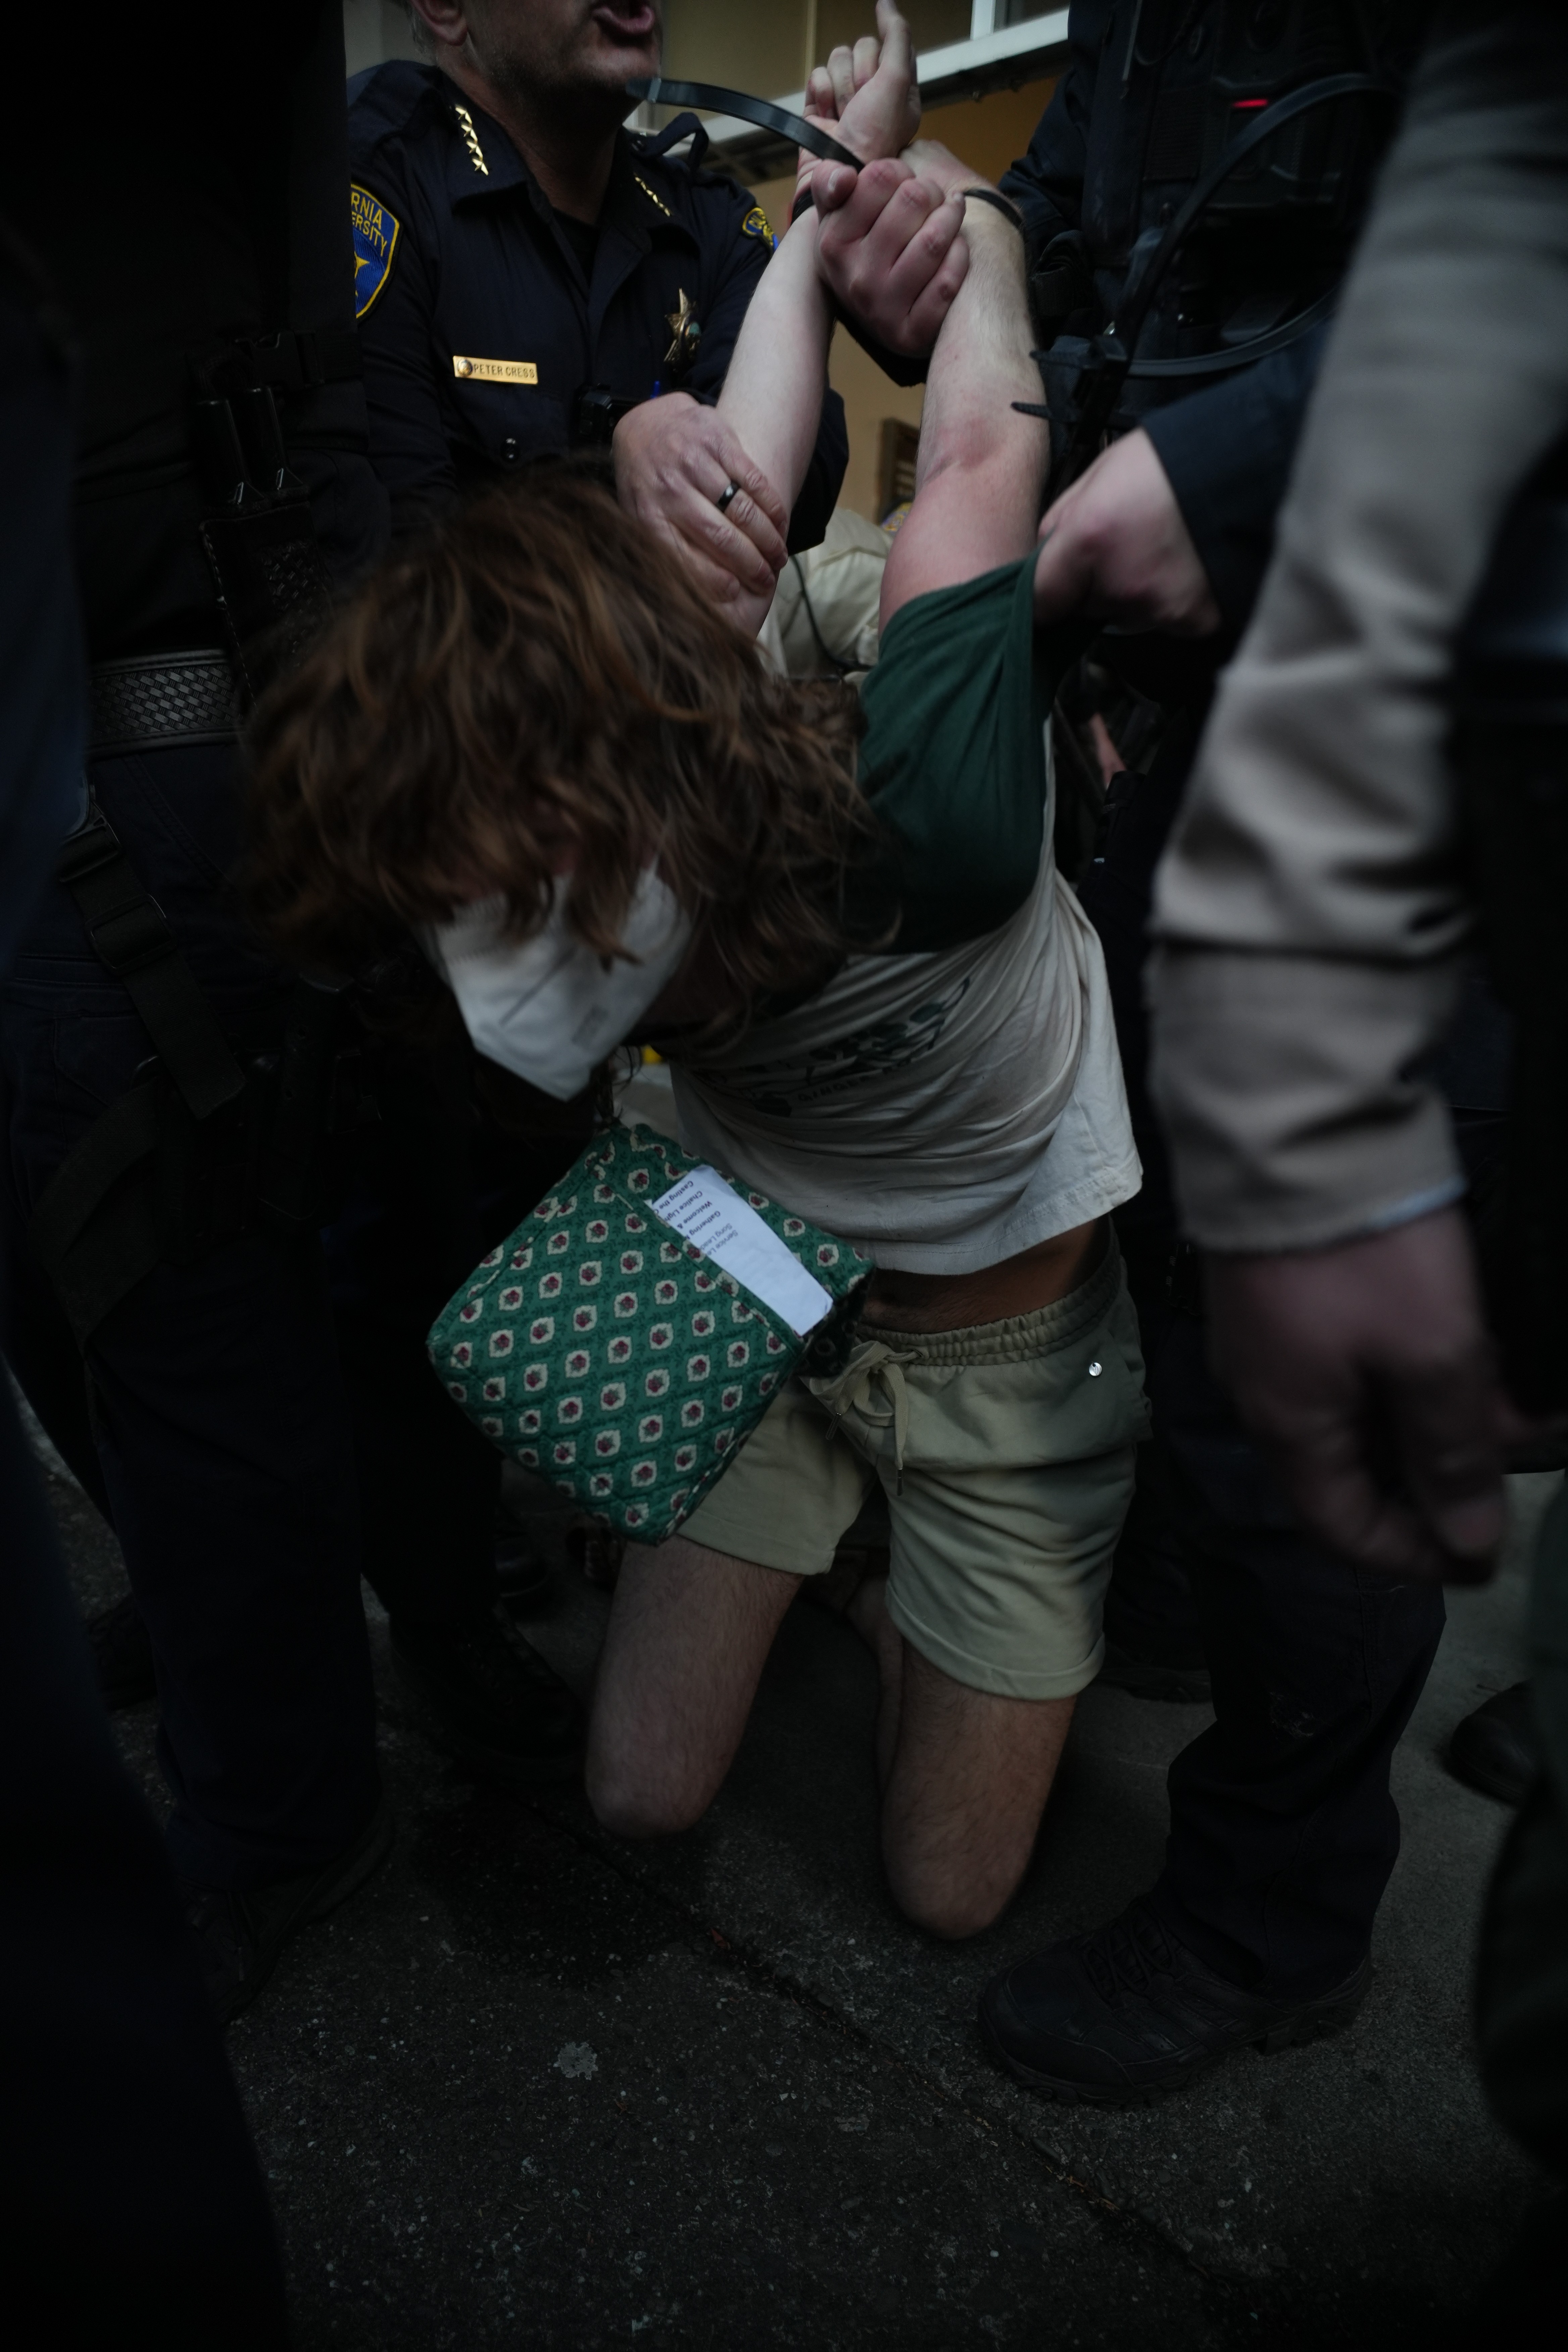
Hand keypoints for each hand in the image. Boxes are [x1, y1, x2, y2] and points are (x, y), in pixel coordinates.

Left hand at [612, 394, 787, 608]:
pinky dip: (773, 507)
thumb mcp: (640, 516)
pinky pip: (755, 481)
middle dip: (750, 565)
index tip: (737, 593)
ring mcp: (695, 461)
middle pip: (721, 537)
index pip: (685, 557)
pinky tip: (781, 525)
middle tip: (766, 582)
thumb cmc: (648, 482)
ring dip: (768, 540)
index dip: (715, 581)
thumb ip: (661, 548)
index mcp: (648, 514)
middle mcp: (670, 487)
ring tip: (779, 558)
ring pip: (743, 511)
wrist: (648, 423)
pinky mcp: (719, 440)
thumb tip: (686, 595)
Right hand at [803, 1, 920, 167]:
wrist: (842, 174)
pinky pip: (817, 76)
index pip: (892, 45)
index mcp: (900, 86)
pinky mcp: (820, 104)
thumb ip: (896, 35)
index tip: (882, 85)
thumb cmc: (875, 137)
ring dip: (840, 88)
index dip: (883, 61)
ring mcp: (845, 97)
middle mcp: (874, 90)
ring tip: (844, 116)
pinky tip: (827, 117)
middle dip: (860, 76)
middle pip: (862, 47)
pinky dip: (821, 96)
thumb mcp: (898, 79)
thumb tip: (886, 2)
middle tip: (862, 106)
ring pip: (838, 59)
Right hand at [813, 156, 969, 357]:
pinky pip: (948, 281)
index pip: (881, 177)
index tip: (902, 183)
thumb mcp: (835, 215)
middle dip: (930, 191)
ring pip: (934, 239)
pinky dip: (959, 256)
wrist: (872, 313)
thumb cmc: (860, 251)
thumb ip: (828, 182)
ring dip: (951, 217)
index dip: (901, 171)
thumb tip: (845, 177)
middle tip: (931, 200)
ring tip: (949, 216)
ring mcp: (884, 309)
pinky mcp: (913, 334)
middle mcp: (855, 278)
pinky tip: (955, 249)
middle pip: (913, 199)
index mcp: (833, 243)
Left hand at [1033, 429, 1221, 635]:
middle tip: (1125, 545)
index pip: (1040, 600)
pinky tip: (1183, 566)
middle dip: (1094, 584)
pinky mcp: (1192, 622)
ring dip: (1131, 593)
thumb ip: (1062, 523)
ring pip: (1123, 615)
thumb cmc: (1172, 461)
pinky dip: (1167, 600)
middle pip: (1084, 607)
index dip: (1045, 593)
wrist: (1249, 463)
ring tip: (1160, 550)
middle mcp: (1121, 583)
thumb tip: (1044, 558)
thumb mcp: (1100, 475)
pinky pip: (1162, 620)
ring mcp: (1160, 608)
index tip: (1054, 586)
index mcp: (1089, 540)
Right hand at [1204, 1209, 1506, 1582]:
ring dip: (1425, 1426)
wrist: (1291, 1126)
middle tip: (1508, 1468)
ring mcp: (1269, 1338)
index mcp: (1289, 1427)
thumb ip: (1452, 1452)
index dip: (1417, 1557)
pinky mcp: (1283, 1290)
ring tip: (1499, 1408)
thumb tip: (1468, 1539)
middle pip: (1347, 1475)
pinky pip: (1344, 1364)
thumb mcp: (1432, 1355)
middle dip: (1432, 1485)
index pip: (1344, 1530)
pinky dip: (1401, 1377)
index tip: (1484, 1557)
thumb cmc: (1362, 1253)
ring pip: (1351, 1415)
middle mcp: (1265, 1394)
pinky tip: (1451, 1353)